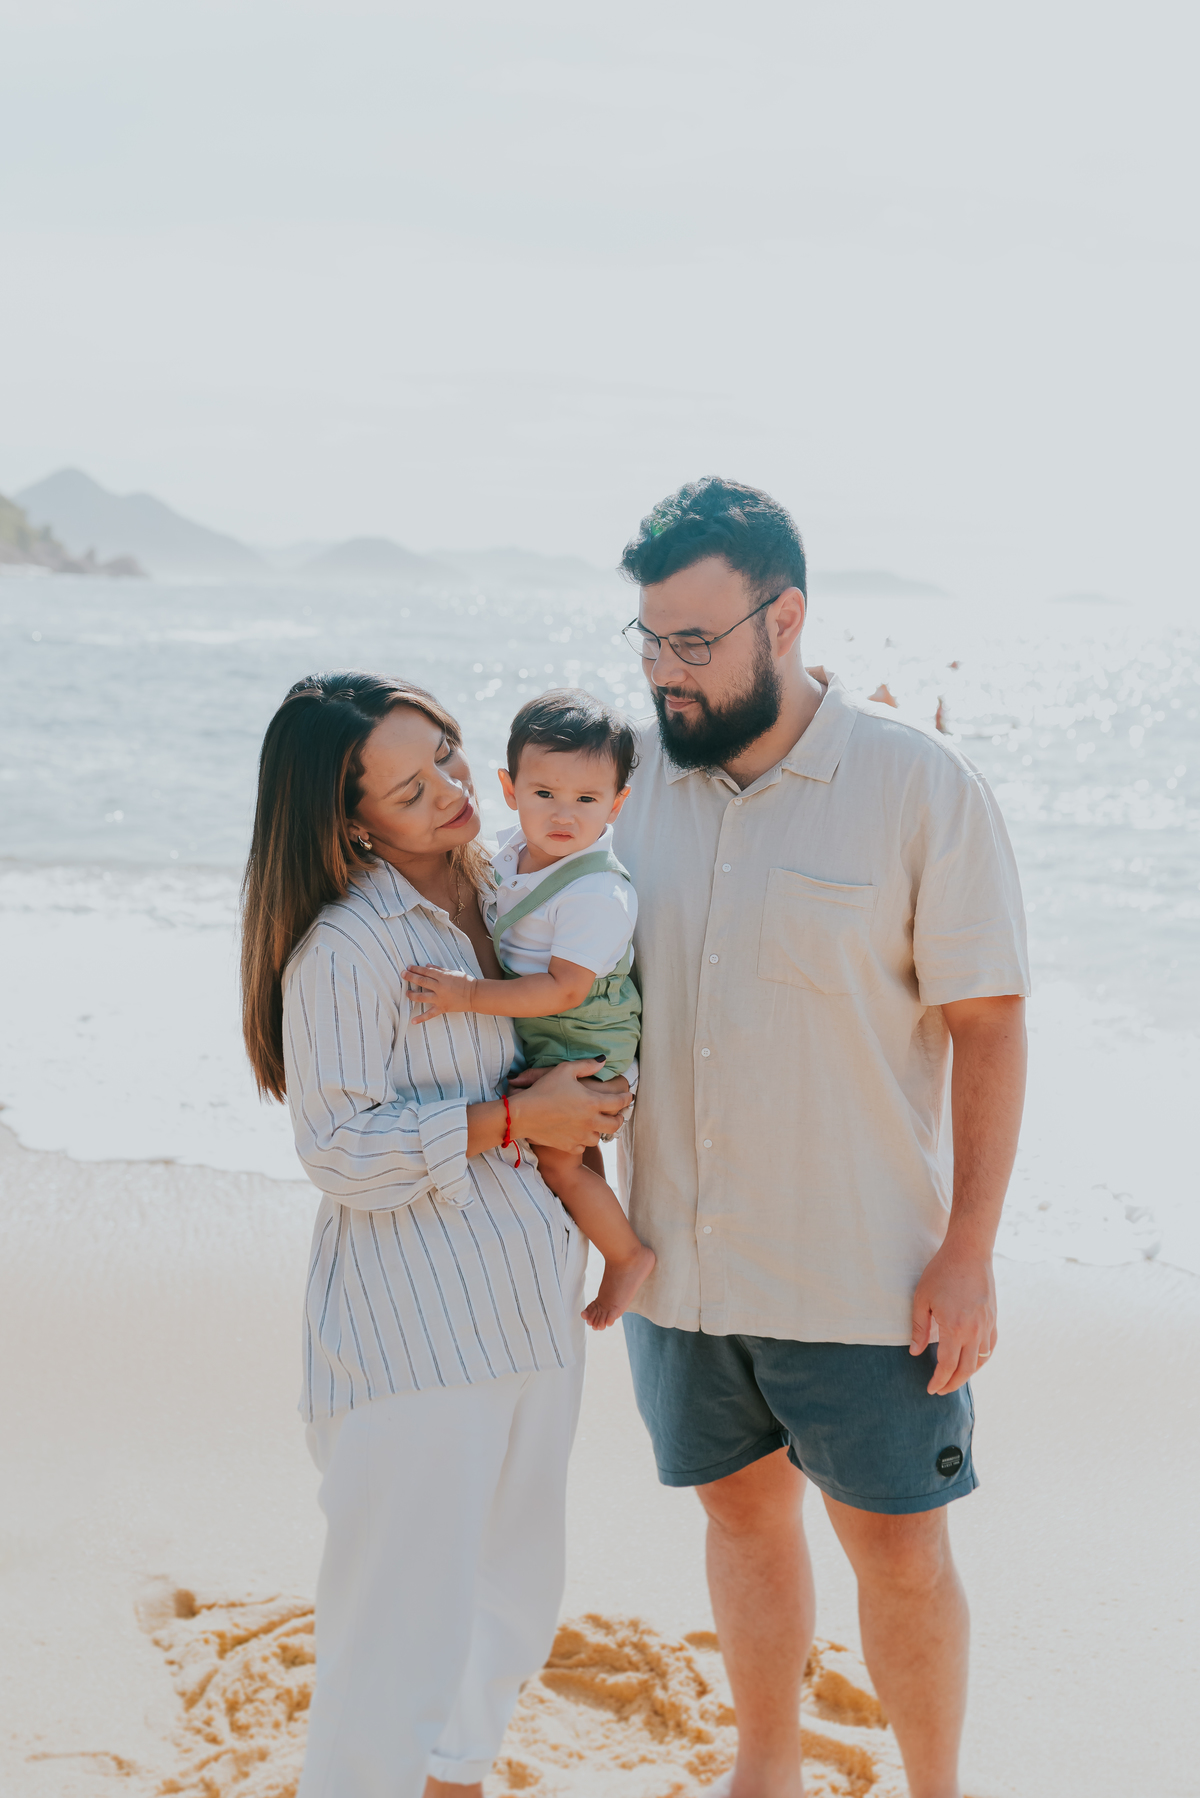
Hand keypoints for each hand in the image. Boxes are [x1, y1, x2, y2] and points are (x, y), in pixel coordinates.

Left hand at [405, 963, 475, 1019]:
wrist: (475, 995)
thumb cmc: (466, 982)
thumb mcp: (452, 972)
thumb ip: (439, 969)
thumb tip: (427, 965)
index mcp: (442, 977)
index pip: (426, 972)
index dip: (416, 969)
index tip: (409, 967)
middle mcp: (439, 987)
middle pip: (422, 981)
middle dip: (411, 977)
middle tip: (402, 974)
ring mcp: (440, 999)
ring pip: (422, 997)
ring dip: (412, 995)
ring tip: (406, 993)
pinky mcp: (442, 1008)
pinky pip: (430, 1014)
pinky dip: (421, 1018)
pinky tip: (413, 1021)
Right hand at [508, 1060, 629, 1153]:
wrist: (523, 1114)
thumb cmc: (543, 1089)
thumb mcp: (564, 1070)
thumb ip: (587, 1065)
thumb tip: (603, 1060)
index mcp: (592, 1102)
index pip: (619, 1102)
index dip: (627, 1098)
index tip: (629, 1096)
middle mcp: (590, 1122)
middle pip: (615, 1124)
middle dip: (619, 1118)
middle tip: (618, 1114)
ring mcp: (580, 1136)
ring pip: (599, 1138)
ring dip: (600, 1131)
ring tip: (597, 1125)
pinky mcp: (569, 1146)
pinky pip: (582, 1147)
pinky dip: (583, 1141)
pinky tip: (579, 1135)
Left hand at [909, 1238, 996, 1394]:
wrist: (969, 1253)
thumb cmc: (941, 1272)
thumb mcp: (921, 1298)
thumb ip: (919, 1328)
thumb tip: (916, 1352)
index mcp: (954, 1328)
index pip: (947, 1366)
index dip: (939, 1380)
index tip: (931, 1389)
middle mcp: (974, 1331)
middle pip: (965, 1369)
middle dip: (952, 1384)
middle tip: (940, 1390)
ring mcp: (987, 1326)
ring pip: (980, 1361)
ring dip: (967, 1374)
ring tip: (953, 1379)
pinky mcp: (993, 1319)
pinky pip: (990, 1348)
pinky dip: (981, 1360)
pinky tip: (972, 1363)